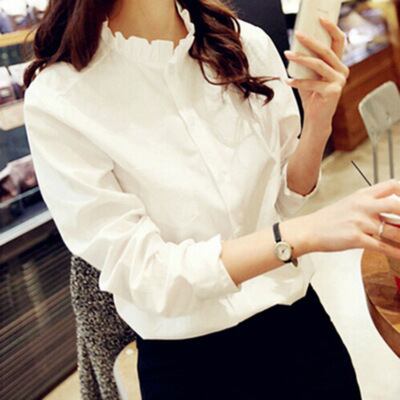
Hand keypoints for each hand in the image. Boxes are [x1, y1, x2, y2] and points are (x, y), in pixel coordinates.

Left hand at [284, 17, 349, 133]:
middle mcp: (342, 71)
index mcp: (338, 65)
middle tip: (297, 34)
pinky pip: (312, 82)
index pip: (339, 42)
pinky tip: (287, 80)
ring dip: (301, 58)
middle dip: (311, 41)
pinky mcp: (333, 92)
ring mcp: (339, 82)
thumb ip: (306, 64)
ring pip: (319, 64)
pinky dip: (297, 81)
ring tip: (287, 54)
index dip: (332, 28)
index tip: (320, 18)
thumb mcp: (309, 77)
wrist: (316, 119)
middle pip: (327, 50)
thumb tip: (294, 47)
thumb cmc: (312, 97)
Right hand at [300, 180, 399, 259]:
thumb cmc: (329, 219)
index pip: (392, 186)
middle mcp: (363, 206)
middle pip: (397, 205)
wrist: (309, 230)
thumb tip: (393, 213)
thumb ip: (371, 205)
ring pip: (394, 231)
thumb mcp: (350, 204)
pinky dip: (396, 253)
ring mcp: (360, 222)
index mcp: (362, 195)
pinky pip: (383, 247)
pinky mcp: (356, 239)